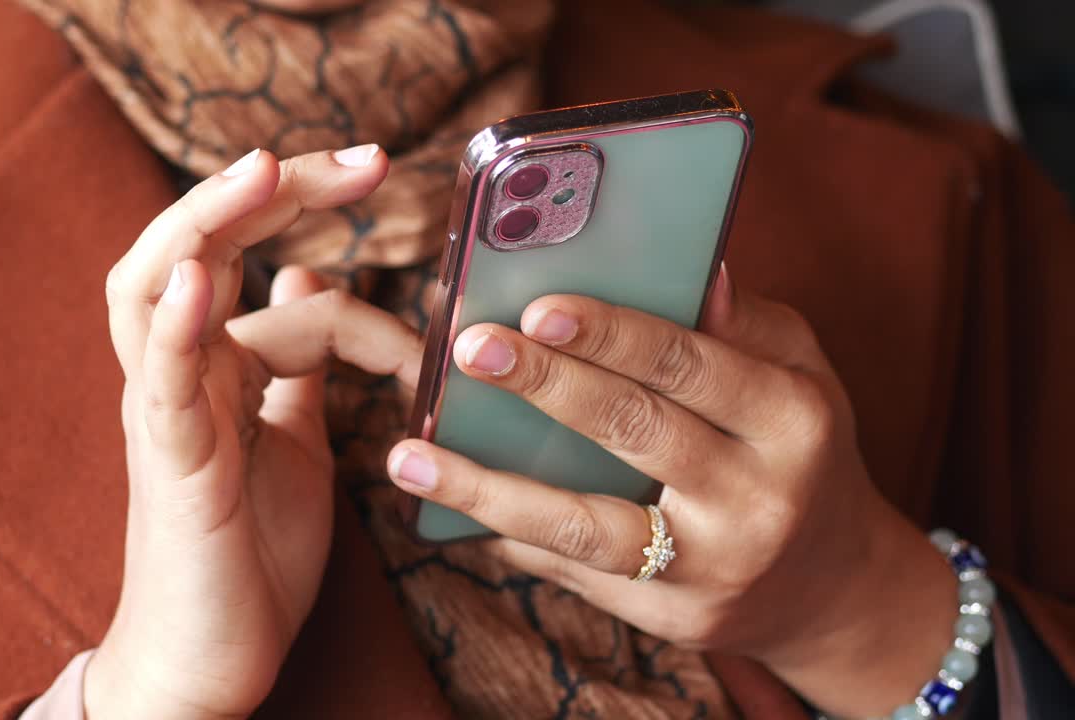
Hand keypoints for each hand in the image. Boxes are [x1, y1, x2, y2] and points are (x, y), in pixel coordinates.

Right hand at [88, 146, 422, 719]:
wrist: (213, 657)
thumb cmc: (249, 552)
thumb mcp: (295, 437)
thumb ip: (297, 365)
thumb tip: (307, 281)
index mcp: (216, 363)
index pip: (264, 265)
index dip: (330, 242)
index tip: (396, 243)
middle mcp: (181, 371)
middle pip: (196, 244)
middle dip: (268, 188)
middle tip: (364, 159)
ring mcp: (167, 411)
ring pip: (150, 288)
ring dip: (206, 222)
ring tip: (263, 171)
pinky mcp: (171, 464)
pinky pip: (160, 383)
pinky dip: (175, 325)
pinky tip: (203, 278)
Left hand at [385, 265, 957, 716]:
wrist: (832, 589)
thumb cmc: (799, 451)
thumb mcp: (800, 374)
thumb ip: (743, 323)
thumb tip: (692, 266)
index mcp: (792, 419)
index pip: (689, 363)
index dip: (611, 335)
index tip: (537, 306)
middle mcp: (755, 500)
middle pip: (632, 432)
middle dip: (543, 386)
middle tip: (466, 347)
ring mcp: (708, 569)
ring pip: (582, 525)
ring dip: (487, 489)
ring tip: (410, 456)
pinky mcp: (667, 617)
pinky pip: (573, 570)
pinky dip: (509, 533)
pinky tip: (449, 506)